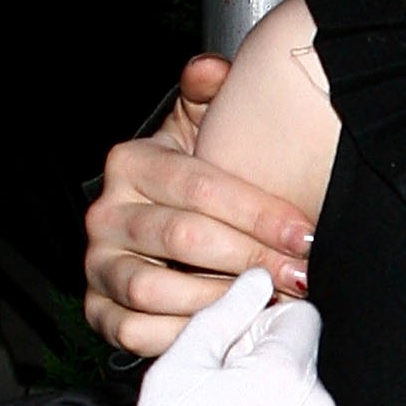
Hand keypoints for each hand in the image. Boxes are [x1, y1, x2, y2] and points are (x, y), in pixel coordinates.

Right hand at [83, 54, 315, 357]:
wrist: (160, 224)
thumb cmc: (193, 179)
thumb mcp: (201, 127)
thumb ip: (210, 94)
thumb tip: (212, 70)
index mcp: (131, 163)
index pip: (200, 186)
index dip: (259, 213)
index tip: (307, 233)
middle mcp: (107, 213)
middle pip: (184, 237)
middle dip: (252, 258)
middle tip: (300, 274)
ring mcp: (100, 264)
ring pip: (155, 289)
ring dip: (220, 300)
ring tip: (268, 303)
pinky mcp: (99, 310)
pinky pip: (135, 331)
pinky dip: (184, 335)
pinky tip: (229, 330)